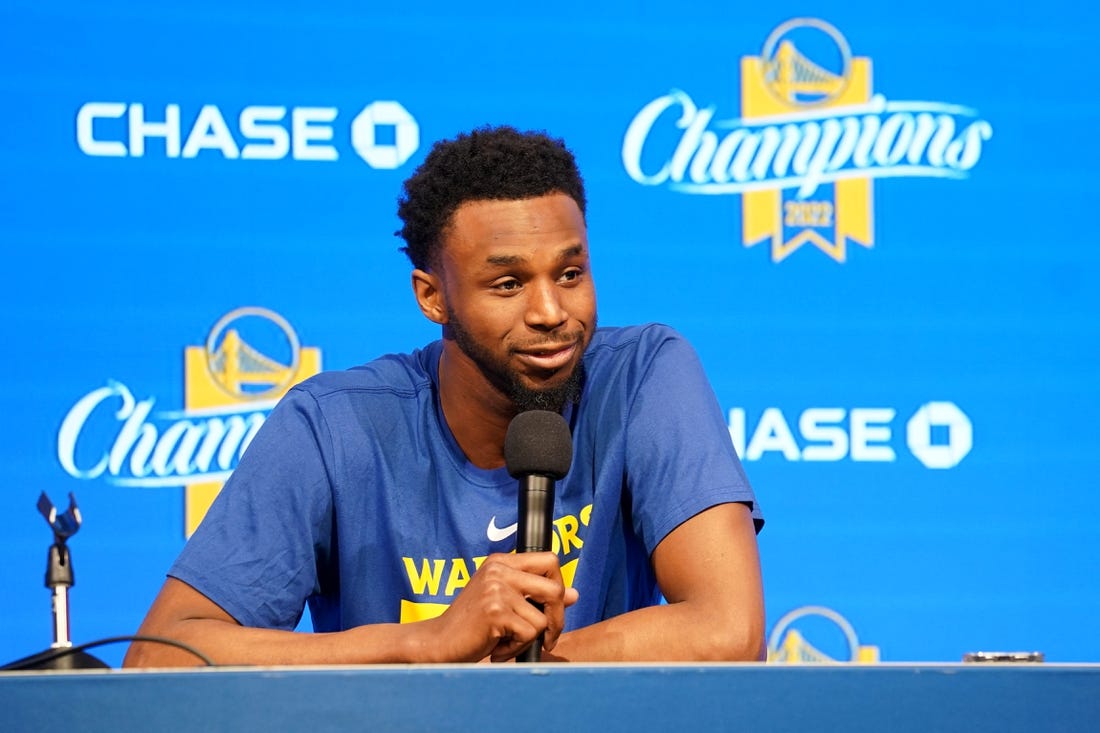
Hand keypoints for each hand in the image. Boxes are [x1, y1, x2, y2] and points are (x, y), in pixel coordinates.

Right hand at [423, 552, 578, 662]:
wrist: (438, 643)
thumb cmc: (470, 625)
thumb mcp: (504, 602)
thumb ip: (535, 595)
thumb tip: (574, 594)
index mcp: (500, 562)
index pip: (550, 559)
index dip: (560, 586)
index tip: (552, 610)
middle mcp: (499, 570)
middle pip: (555, 589)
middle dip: (557, 620)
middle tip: (547, 638)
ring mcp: (496, 589)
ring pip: (542, 619)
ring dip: (528, 640)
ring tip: (505, 642)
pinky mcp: (494, 611)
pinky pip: (528, 635)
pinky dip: (516, 649)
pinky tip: (496, 648)